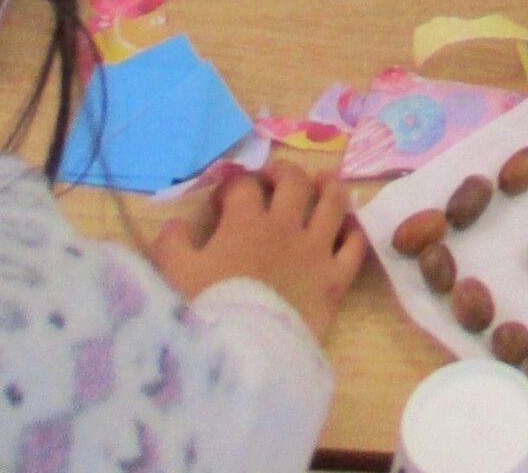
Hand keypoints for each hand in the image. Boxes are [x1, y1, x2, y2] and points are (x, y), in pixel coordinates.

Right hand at [153, 159, 365, 340]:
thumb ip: (172, 245)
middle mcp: (285, 227)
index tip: (224, 200)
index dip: (232, 186)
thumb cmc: (207, 313)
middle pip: (293, 182)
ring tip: (324, 180)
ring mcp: (315, 250)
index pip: (243, 186)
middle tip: (275, 177)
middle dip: (283, 172)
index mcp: (245, 223)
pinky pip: (354, 246)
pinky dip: (353, 232)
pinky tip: (349, 226)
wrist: (244, 356)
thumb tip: (175, 225)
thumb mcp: (174, 277)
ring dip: (329, 186)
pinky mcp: (335, 279)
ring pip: (333, 203)